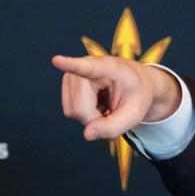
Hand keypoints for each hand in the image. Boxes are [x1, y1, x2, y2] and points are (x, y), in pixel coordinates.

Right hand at [52, 55, 180, 140]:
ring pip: (72, 112)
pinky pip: (70, 111)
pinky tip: (98, 105)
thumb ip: (114, 126)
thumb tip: (87, 135)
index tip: (57, 60)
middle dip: (96, 120)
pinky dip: (86, 115)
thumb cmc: (137, 94)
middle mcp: (85, 66)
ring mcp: (73, 75)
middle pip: (79, 109)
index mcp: (108, 67)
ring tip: (107, 107)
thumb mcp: (135, 113)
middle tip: (114, 113)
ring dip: (91, 118)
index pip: (86, 67)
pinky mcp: (67, 83)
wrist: (136, 83)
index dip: (70, 65)